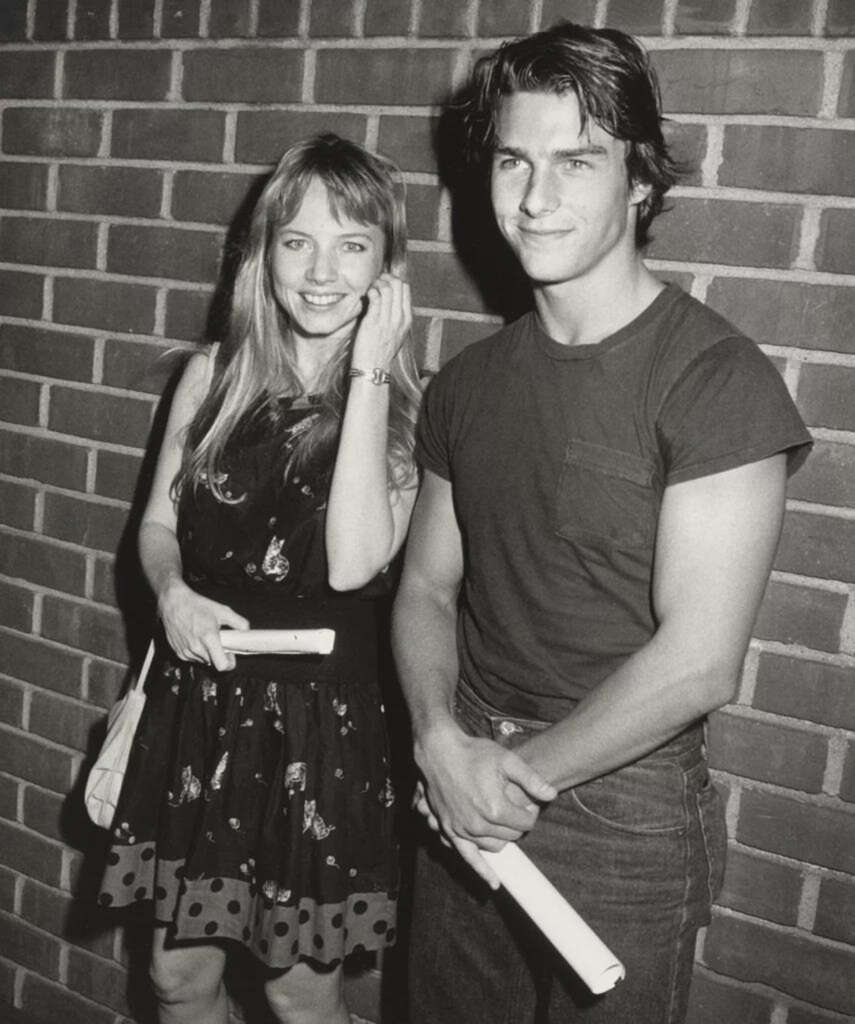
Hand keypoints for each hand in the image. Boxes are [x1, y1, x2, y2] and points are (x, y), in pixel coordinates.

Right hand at [157, 578, 248, 670]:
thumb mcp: (222, 610)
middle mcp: (196, 647)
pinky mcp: (178, 652)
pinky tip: (195, 638)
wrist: (173, 603)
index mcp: (209, 638)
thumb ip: (239, 622)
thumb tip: (246, 631)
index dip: (229, 663)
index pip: (221, 665)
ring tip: (205, 636)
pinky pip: (192, 658)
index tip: (230, 655)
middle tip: (218, 641)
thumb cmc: (197, 606)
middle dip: (218, 654)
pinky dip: (196, 652)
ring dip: (207, 653)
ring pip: (203, 661)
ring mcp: (186, 651)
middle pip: (213, 662)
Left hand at [351, 272, 411, 369]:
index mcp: (406, 319)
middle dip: (386, 278)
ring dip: (377, 284)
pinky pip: (375, 296)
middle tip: (376, 282)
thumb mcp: (396, 334)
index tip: (384, 283)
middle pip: (399, 284)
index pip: (406, 289)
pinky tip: (366, 297)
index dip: (394, 281)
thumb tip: (389, 303)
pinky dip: (370, 291)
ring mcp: (387, 319)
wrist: (374, 368)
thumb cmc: (381, 352)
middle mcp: (399, 317)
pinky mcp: (374, 321)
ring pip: (387, 288)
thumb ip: (395, 318)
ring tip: (370, 289)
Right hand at [414, 722, 556, 887]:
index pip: (526, 823)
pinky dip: (482, 870)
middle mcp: (479, 824)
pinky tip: (494, 883)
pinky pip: (468, 857)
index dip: (530, 812)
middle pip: (512, 836)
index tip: (528, 801)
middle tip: (515, 805)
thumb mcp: (507, 760)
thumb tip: (552, 794)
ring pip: (494, 845)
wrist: (439, 751)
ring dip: (502, 837)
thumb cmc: (474, 753)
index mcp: (496, 809)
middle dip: (517, 823)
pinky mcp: (450, 830)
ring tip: (501, 818)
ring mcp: (463, 830)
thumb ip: (531, 779)